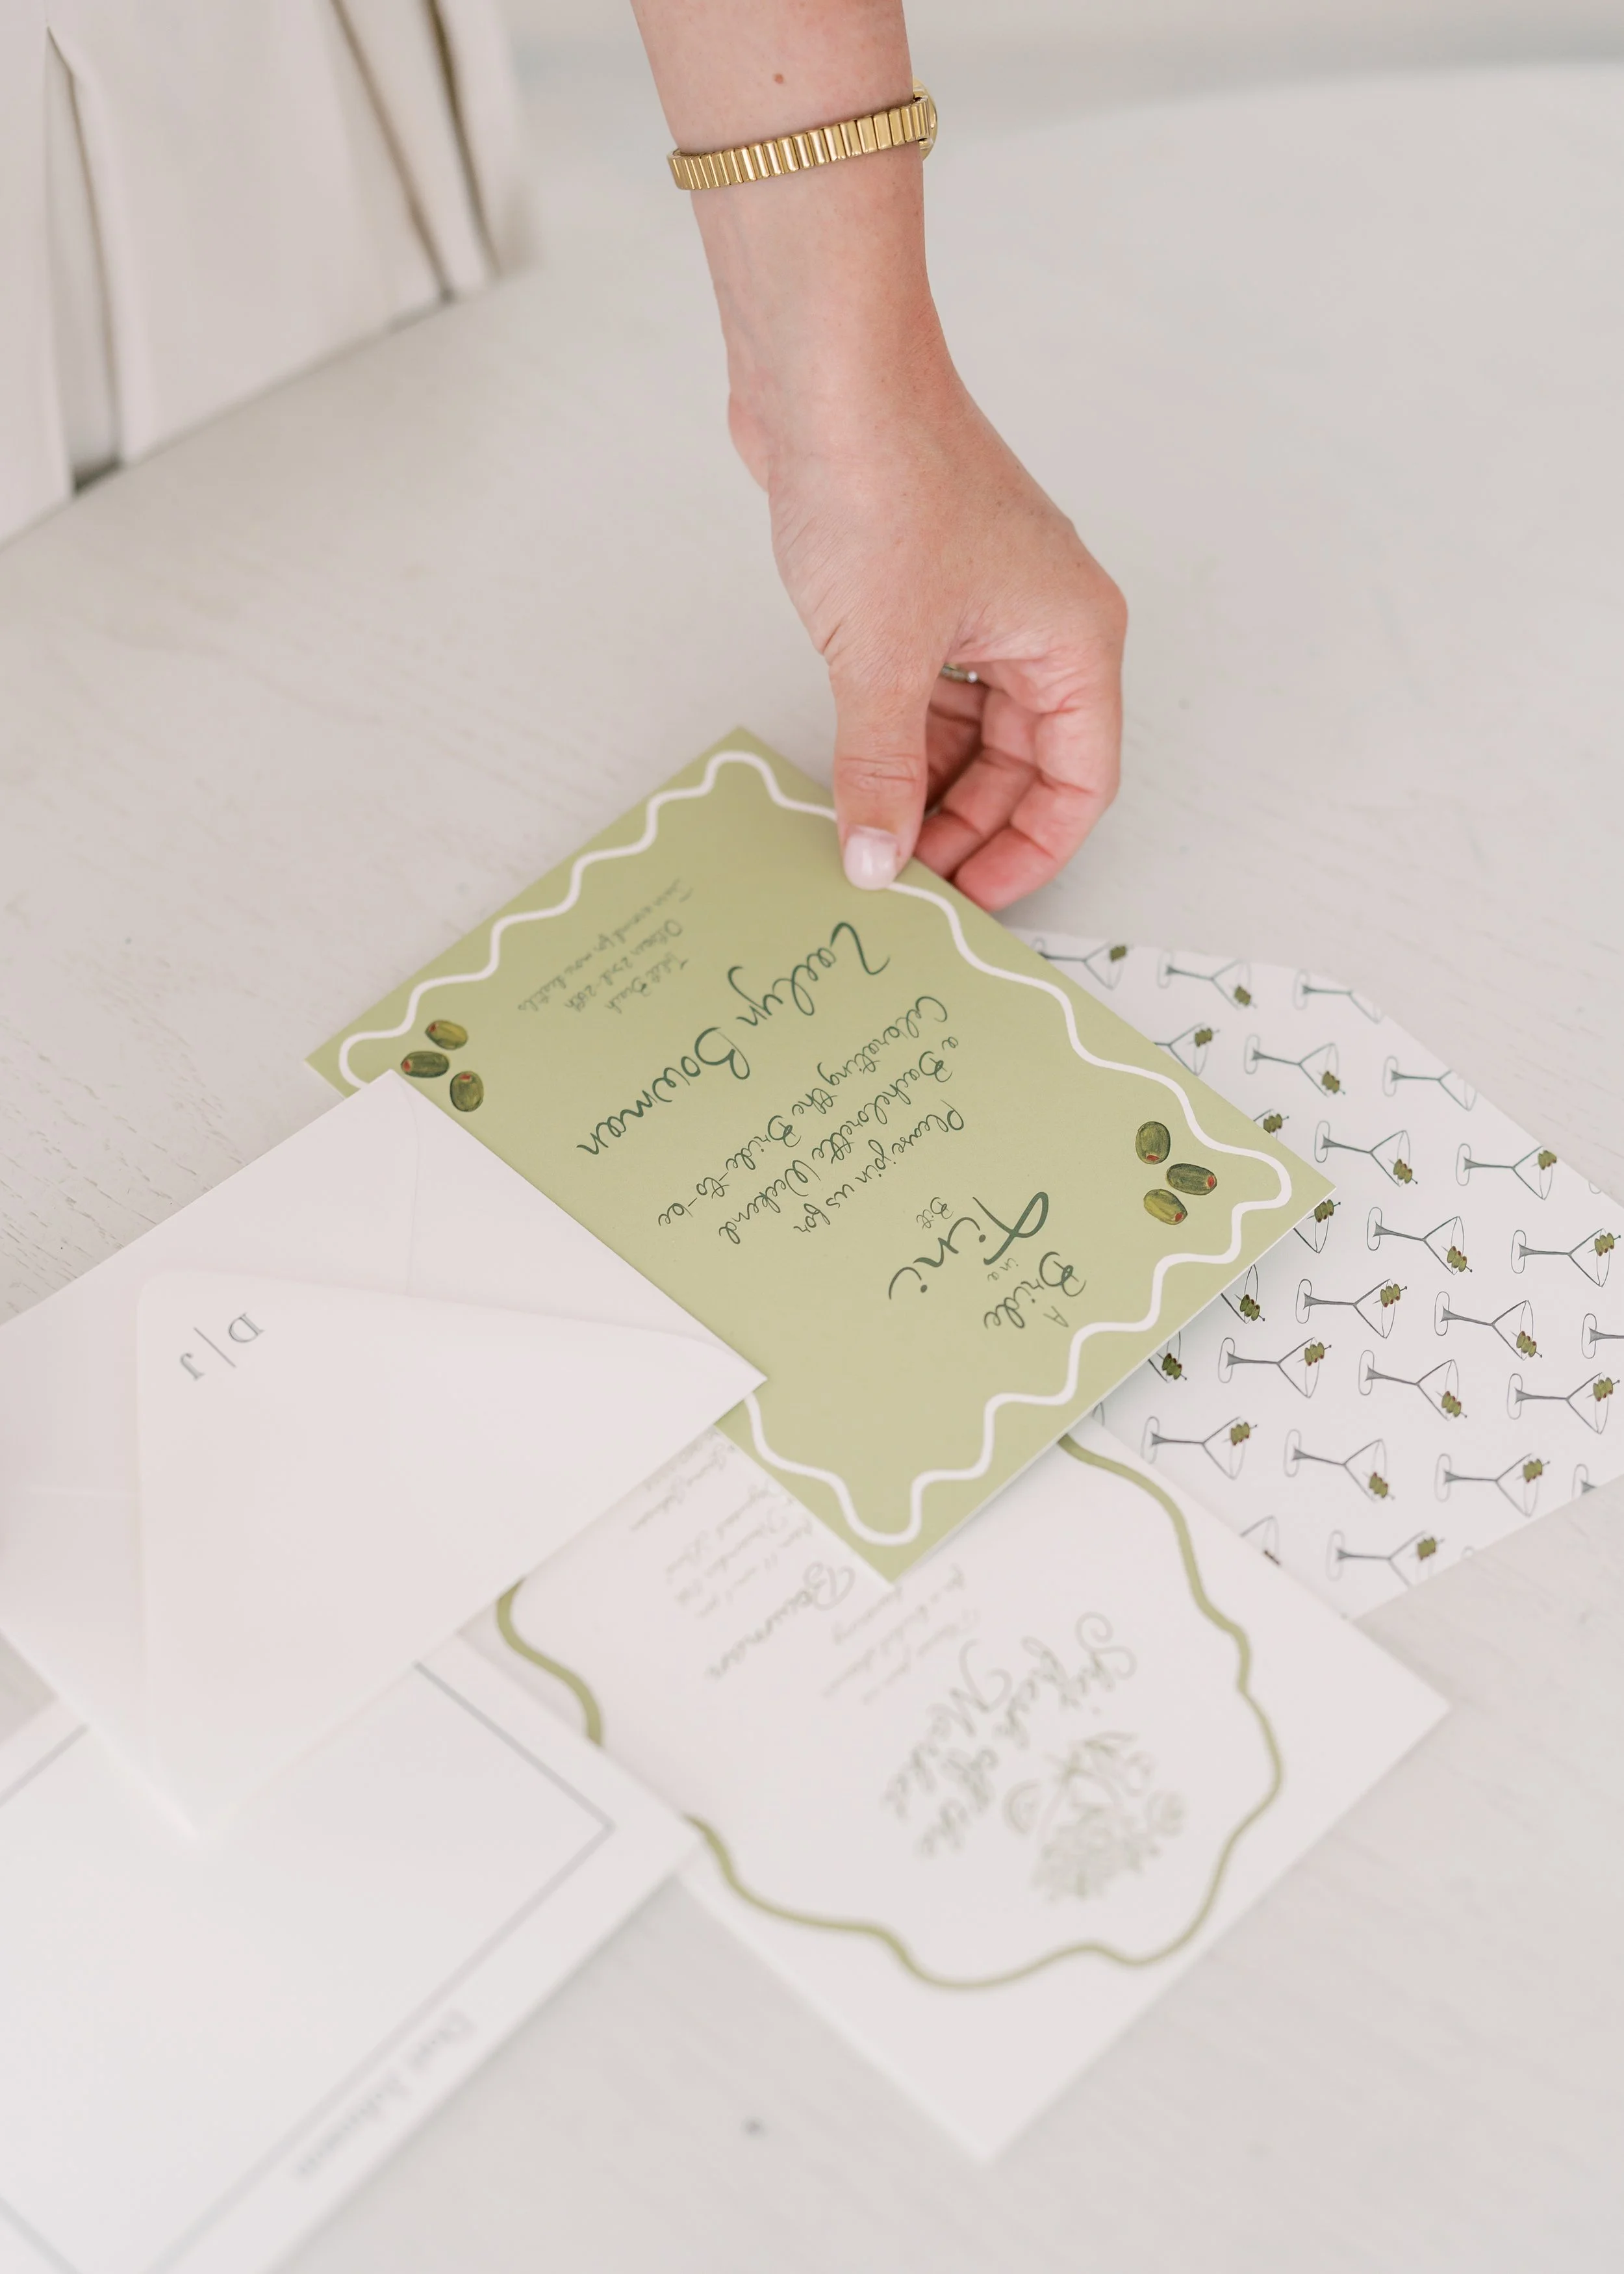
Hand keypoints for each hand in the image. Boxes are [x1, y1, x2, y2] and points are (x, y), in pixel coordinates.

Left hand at [744, 358, 1125, 909]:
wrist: (824, 371)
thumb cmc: (883, 482)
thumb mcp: (882, 661)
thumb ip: (882, 772)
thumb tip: (878, 862)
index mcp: (1074, 638)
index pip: (1080, 782)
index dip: (1030, 853)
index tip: (971, 903)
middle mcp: (1044, 624)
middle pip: (1026, 765)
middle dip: (970, 827)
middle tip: (904, 882)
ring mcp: (986, 605)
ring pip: (973, 733)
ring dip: (928, 786)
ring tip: (871, 839)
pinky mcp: (926, 589)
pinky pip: (929, 693)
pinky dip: (899, 739)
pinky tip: (857, 778)